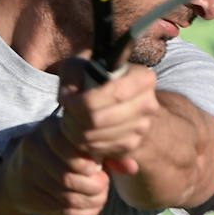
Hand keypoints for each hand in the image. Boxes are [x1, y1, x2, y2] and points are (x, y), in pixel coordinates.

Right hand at [0, 114, 111, 214]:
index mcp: (50, 128)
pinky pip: (57, 207)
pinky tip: (87, 209)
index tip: (99, 170)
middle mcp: (33, 146)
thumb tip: (132, 168)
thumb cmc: (60, 158)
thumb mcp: (81, 148)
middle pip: (70, 174)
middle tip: (103, 188)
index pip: (74, 146)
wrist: (18, 177)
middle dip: (94, 187)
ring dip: (89, 202)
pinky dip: (78, 212)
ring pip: (66, 194)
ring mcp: (26, 170)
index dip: (92, 164)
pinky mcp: (25, 193)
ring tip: (99, 200)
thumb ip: (108, 154)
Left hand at [57, 59, 161, 174]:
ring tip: (70, 120)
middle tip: (65, 112)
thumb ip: (72, 74)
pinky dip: (83, 143)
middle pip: (99, 119)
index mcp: (143, 78)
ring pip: (95, 137)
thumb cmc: (92, 77)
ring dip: (74, 132)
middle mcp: (148, 104)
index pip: (114, 94)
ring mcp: (142, 127)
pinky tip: (80, 130)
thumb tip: (69, 97)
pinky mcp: (132, 145)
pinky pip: (99, 150)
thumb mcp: (80, 65)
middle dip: (73, 118)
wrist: (110, 98)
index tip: (66, 100)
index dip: (84, 101)